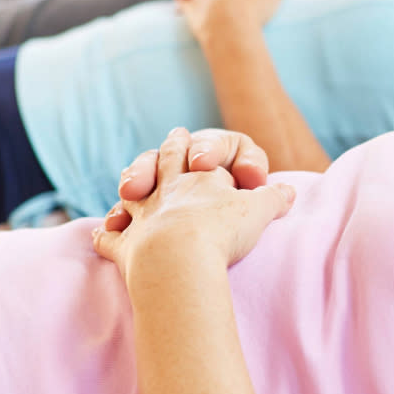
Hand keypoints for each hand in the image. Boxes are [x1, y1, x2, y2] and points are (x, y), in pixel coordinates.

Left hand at [93, 127, 295, 282]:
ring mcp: (144, 216)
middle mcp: (168, 190)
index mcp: (199, 177)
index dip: (194, 147)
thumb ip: (273, 197)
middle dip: (168, 150)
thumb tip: (290, 190)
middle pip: (165, 163)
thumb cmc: (222, 229)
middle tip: (168, 138)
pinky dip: (107, 234)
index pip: (197, 154)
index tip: (185, 135)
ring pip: (135, 196)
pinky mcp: (127, 246)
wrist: (181, 258)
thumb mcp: (259, 210)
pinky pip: (113, 237)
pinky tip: (102, 232)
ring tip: (128, 188)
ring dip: (133, 187)